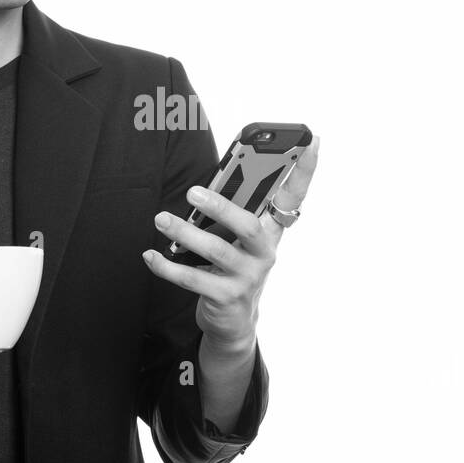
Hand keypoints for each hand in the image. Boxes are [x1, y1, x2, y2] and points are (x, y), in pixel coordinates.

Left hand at [143, 135, 319, 349]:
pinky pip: (193, 279)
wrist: (233, 320)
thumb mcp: (238, 239)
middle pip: (248, 226)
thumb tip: (204, 187)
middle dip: (221, 207)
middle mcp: (264, 253)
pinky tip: (151, 256)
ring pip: (216, 251)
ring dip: (185, 233)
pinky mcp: (226, 297)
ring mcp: (247, 277)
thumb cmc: (233, 267)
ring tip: (162, 220)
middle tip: (192, 193)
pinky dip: (168, 267)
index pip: (293, 197)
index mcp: (270, 231)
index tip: (312, 142)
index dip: (304, 171)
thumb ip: (231, 213)